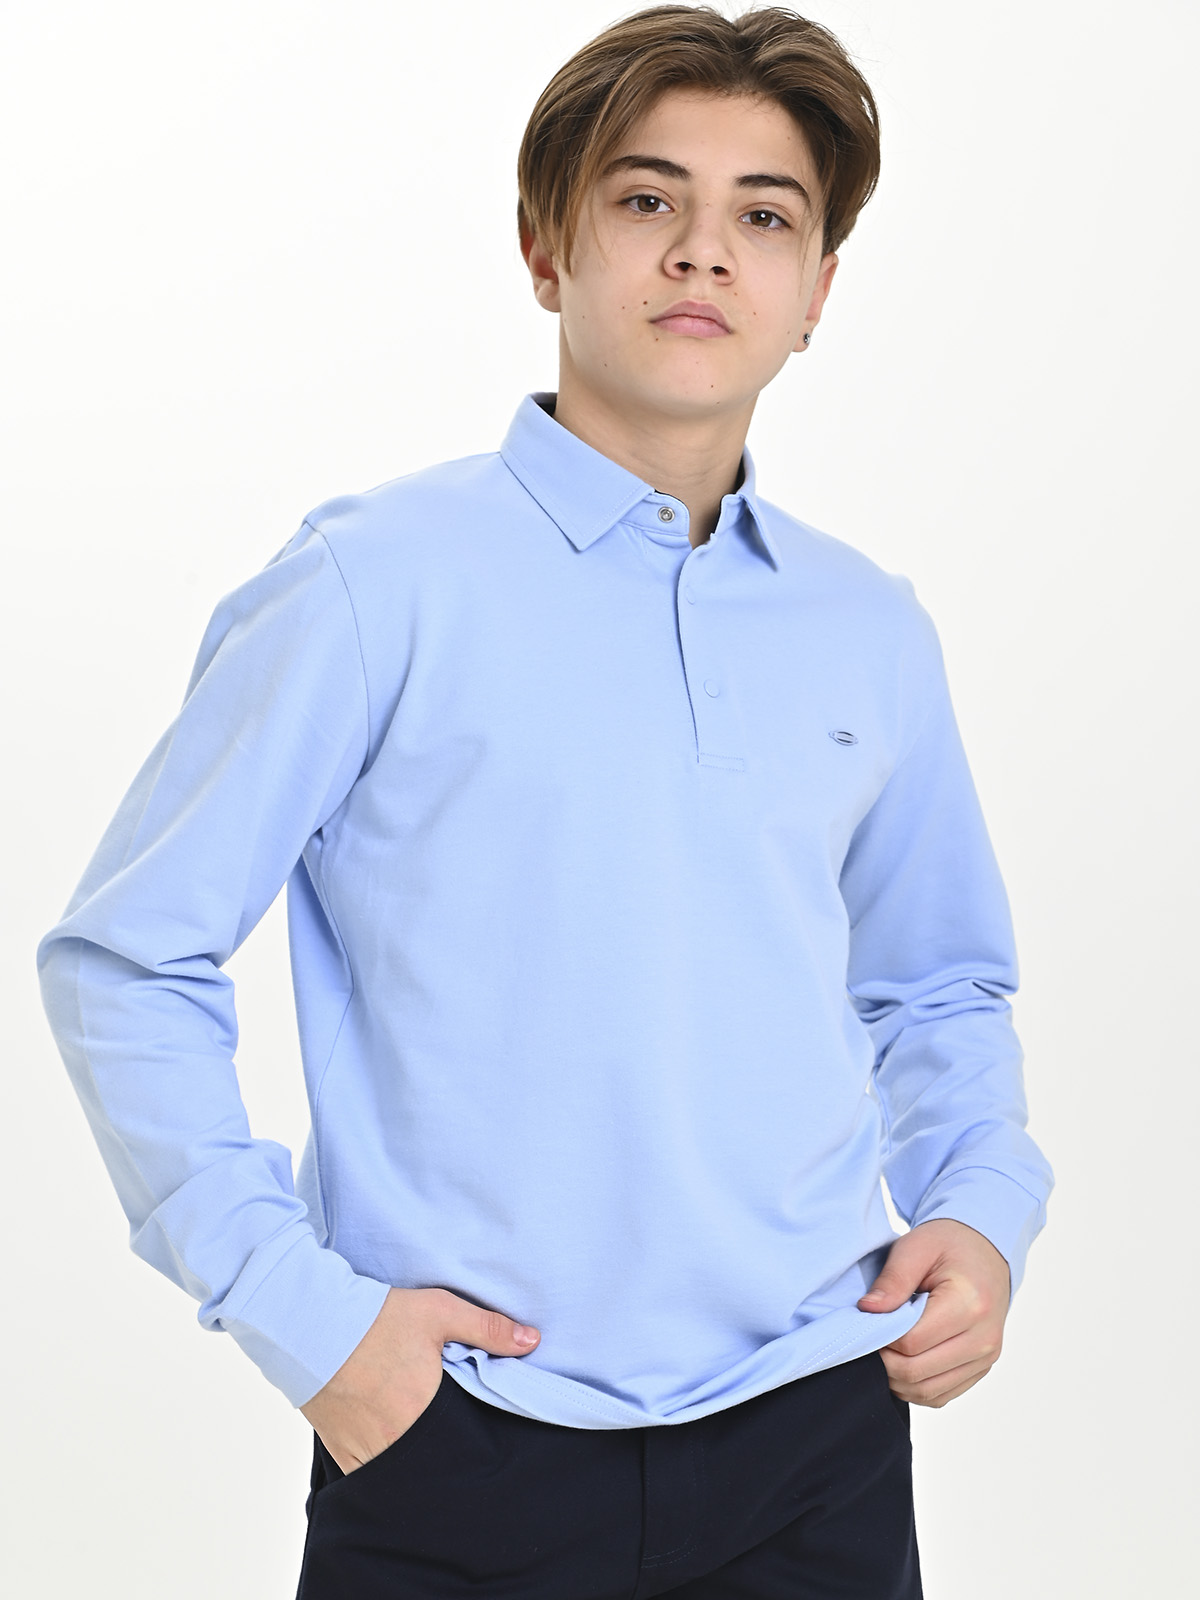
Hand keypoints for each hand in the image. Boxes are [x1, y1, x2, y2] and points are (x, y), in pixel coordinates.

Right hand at [299, 1286, 539, 1473]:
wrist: (311, 1325)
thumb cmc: (376, 1318)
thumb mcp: (438, 1312)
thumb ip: (488, 1328)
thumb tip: (534, 1341)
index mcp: (425, 1412)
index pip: (465, 1443)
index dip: (476, 1442)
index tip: (484, 1437)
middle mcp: (396, 1442)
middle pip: (434, 1462)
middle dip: (448, 1455)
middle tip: (455, 1438)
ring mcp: (365, 1453)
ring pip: (402, 1474)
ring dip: (417, 1463)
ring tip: (426, 1443)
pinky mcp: (341, 1453)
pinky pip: (370, 1476)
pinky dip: (385, 1468)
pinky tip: (395, 1450)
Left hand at [858, 1218, 1010, 1407]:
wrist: (985, 1251)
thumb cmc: (948, 1245)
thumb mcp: (916, 1247)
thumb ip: (893, 1280)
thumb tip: (867, 1311)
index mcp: (970, 1304)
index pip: (911, 1341)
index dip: (880, 1337)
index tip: (866, 1321)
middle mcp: (984, 1338)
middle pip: (917, 1371)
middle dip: (883, 1361)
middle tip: (868, 1338)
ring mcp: (986, 1358)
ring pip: (927, 1391)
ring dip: (896, 1379)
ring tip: (882, 1349)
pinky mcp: (981, 1368)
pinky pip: (941, 1395)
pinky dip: (914, 1386)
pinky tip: (900, 1363)